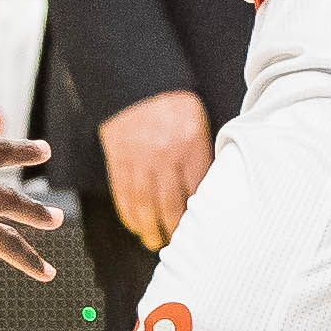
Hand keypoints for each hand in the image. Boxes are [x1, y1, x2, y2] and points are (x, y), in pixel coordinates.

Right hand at [98, 90, 212, 250]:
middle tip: (178, 244)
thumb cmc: (173, 105)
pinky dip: (129, 213)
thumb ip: (203, 156)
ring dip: (150, 228)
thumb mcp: (199, 126)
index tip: (202, 232)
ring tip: (155, 241)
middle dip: (174, 230)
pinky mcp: (119, 160)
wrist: (138, 85)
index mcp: (191, 148)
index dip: (199, 216)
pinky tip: (135, 224)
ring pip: (146, 205)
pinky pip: (123, 193)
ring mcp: (140, 160)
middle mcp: (165, 157)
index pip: (198, 192)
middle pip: (171, 205)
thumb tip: (210, 190)